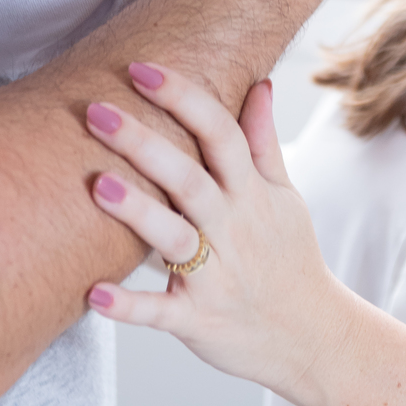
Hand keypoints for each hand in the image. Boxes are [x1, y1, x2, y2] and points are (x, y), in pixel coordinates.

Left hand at [85, 66, 338, 397]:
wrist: (311, 337)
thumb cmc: (289, 257)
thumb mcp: (284, 195)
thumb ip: (263, 141)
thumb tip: (260, 82)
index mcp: (252, 194)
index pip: (221, 133)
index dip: (184, 98)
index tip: (141, 68)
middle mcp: (234, 229)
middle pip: (190, 178)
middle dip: (144, 143)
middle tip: (97, 110)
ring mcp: (216, 276)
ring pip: (175, 239)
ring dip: (137, 213)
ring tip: (98, 185)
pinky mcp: (198, 320)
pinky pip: (161, 313)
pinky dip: (129, 307)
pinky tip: (94, 293)